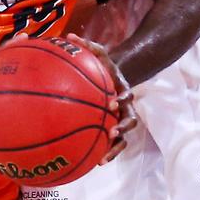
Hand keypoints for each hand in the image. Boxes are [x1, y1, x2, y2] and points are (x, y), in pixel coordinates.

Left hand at [66, 32, 136, 162]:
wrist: (114, 77)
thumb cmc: (103, 65)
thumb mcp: (98, 53)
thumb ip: (86, 46)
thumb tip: (69, 36)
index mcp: (123, 89)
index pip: (127, 94)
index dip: (123, 98)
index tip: (113, 102)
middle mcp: (126, 107)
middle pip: (130, 120)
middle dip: (122, 128)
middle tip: (112, 132)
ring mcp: (121, 120)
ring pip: (123, 139)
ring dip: (114, 150)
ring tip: (102, 160)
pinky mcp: (113, 130)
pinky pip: (110, 144)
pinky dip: (103, 153)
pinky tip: (91, 163)